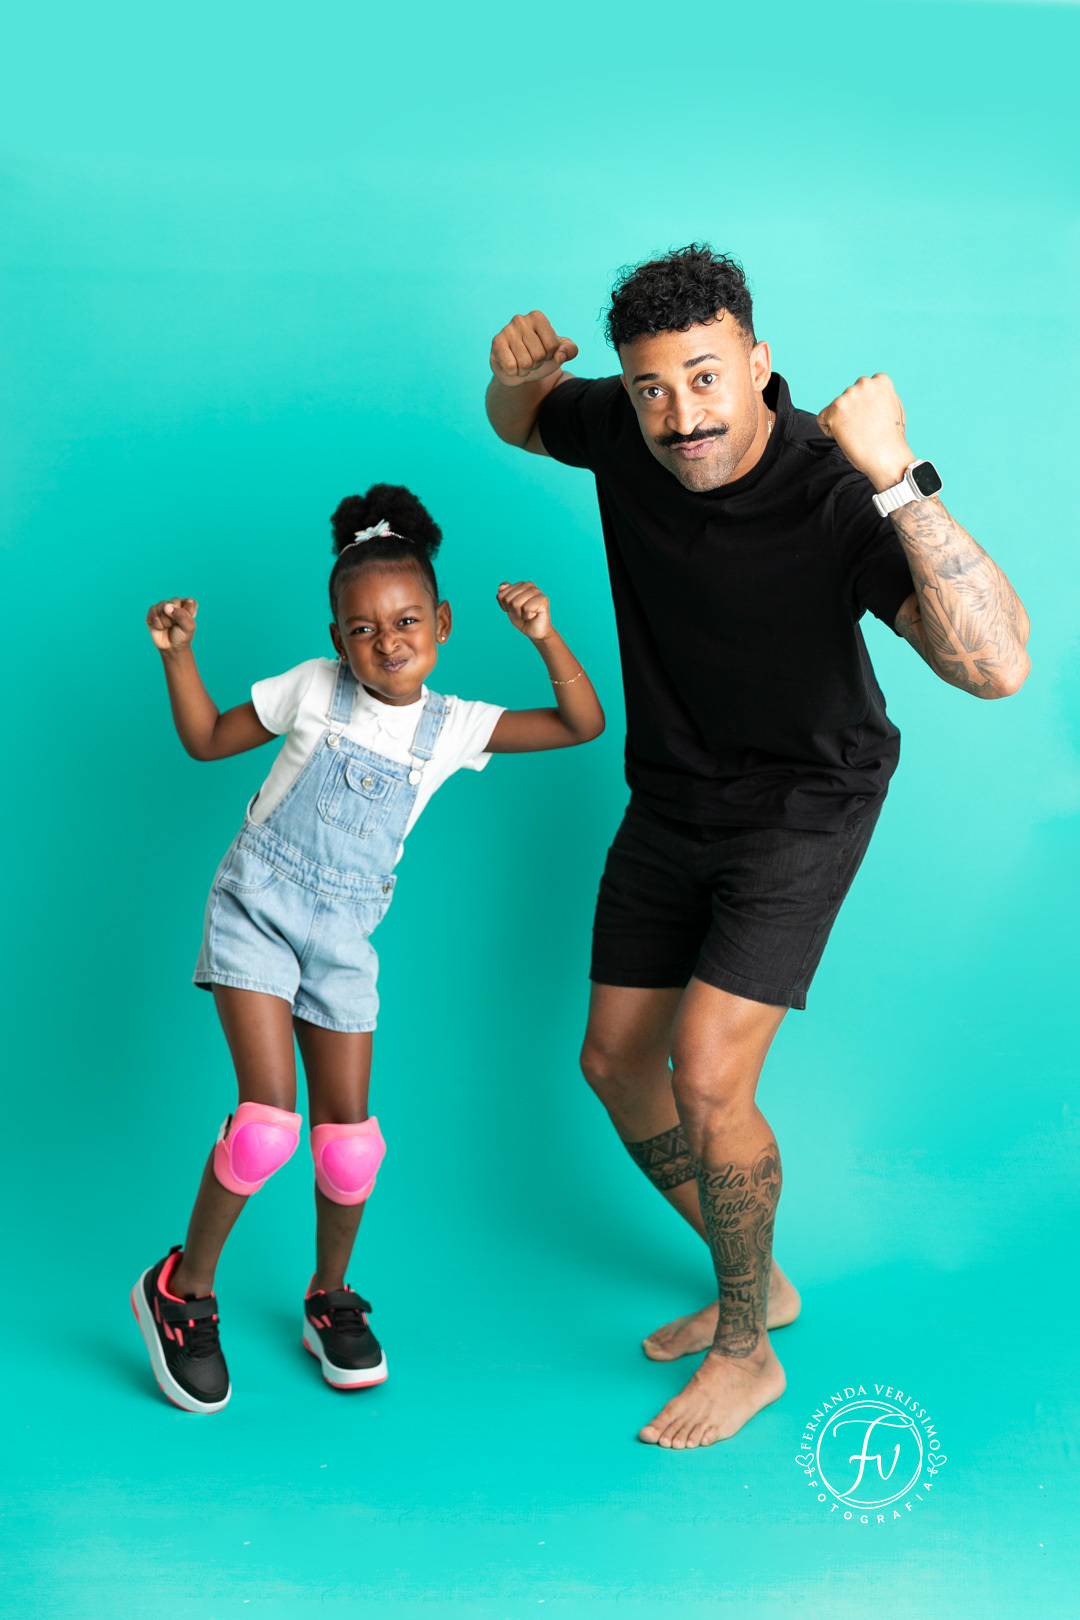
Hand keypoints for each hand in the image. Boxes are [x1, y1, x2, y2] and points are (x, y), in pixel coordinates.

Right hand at [146, 597, 197, 651]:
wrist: (171, 647)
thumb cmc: (182, 635)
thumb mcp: (188, 627)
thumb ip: (182, 615)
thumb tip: (167, 607)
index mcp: (188, 604)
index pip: (190, 602)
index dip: (187, 614)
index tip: (186, 623)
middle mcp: (175, 602)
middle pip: (173, 603)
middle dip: (174, 618)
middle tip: (175, 625)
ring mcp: (163, 605)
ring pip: (162, 607)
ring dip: (165, 621)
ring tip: (168, 626)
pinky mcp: (152, 610)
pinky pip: (153, 612)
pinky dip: (158, 623)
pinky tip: (161, 627)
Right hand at [490, 311, 578, 387]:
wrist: (518, 369)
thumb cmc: (540, 356)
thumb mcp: (560, 352)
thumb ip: (570, 350)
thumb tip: (560, 356)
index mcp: (538, 317)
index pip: (553, 345)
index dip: (551, 355)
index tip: (544, 352)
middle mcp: (521, 320)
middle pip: (539, 355)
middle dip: (537, 363)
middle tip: (531, 358)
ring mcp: (507, 330)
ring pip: (525, 363)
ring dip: (525, 369)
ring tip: (521, 362)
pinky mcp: (496, 343)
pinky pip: (511, 366)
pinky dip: (513, 372)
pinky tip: (511, 365)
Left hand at [496, 580, 551, 640]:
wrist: (535, 632)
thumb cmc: (522, 619)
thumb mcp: (508, 607)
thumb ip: (503, 596)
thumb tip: (501, 587)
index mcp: (520, 584)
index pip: (501, 594)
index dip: (505, 606)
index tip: (514, 609)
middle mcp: (529, 585)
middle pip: (508, 599)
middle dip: (512, 610)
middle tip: (522, 613)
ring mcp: (537, 591)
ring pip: (516, 603)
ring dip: (520, 614)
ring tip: (528, 614)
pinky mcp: (543, 599)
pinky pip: (526, 608)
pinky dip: (527, 616)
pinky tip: (533, 615)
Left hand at [817, 374, 913, 490]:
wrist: (886, 456)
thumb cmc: (891, 439)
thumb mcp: (893, 408)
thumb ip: (879, 397)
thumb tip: (868, 393)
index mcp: (880, 381)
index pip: (863, 388)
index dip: (865, 407)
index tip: (872, 420)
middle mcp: (864, 383)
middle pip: (848, 398)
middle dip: (852, 413)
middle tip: (864, 430)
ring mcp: (848, 395)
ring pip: (836, 409)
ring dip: (842, 422)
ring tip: (857, 435)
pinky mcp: (835, 409)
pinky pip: (822, 419)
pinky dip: (830, 431)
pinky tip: (845, 437)